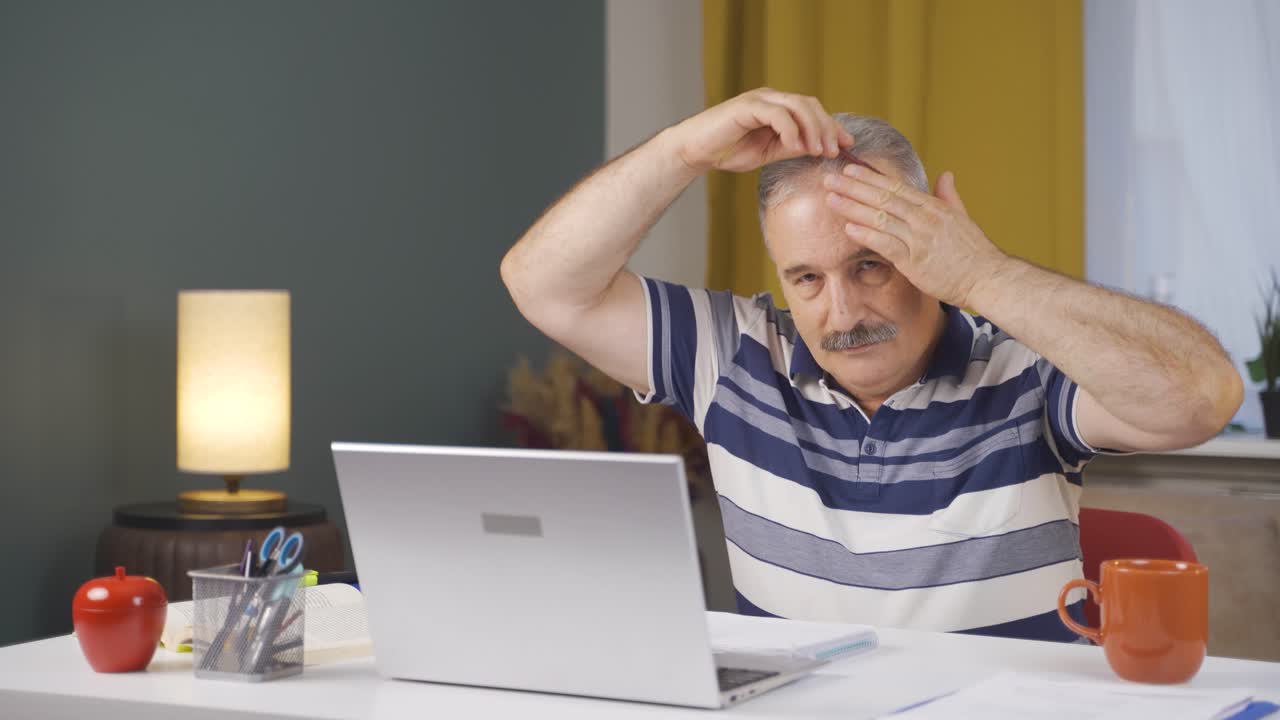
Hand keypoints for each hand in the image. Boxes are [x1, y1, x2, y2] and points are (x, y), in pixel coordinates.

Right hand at [669, 87, 854, 173]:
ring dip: (812, 128)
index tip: (847, 146)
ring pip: (797, 106)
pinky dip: (790, 129)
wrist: (696, 151)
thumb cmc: (728, 151)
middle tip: (834, 151)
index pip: (812, 112)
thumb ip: (791, 147)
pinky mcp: (747, 106)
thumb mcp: (768, 152)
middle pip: (809, 105)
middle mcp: (771, 99)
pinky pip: (776, 113)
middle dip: (827, 127)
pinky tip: (795, 145)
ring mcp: (759, 100)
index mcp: (778, 108)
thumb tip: (818, 148)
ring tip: (819, 150)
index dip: (831, 127)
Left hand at [821, 166, 1009, 307]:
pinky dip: (867, 235)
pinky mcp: (914, 261)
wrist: (988, 278)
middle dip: (854, 187)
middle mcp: (924, 218)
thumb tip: (945, 174)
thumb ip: (949, 196)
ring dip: (853, 207)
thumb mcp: (963, 217)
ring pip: (880, 218)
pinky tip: (848, 228)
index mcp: (933, 207)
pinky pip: (886, 244)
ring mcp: (919, 239)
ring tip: (831, 198)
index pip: (895, 187)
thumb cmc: (974, 253)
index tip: (850, 170)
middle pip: (883, 198)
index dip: (870, 178)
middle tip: (830, 178)